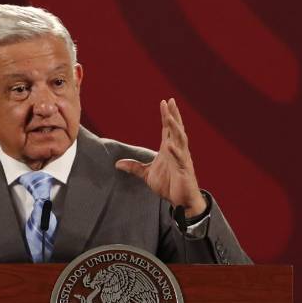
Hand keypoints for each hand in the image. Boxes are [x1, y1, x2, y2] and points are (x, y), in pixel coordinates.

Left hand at [115, 99, 206, 215]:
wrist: (182, 201)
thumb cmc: (169, 185)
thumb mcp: (147, 175)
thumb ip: (134, 167)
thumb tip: (117, 164)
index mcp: (169, 149)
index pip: (167, 129)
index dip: (166, 115)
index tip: (165, 102)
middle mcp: (177, 150)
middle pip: (176, 129)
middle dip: (173, 115)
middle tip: (170, 101)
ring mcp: (182, 159)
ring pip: (180, 140)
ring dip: (175, 128)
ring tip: (169, 117)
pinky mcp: (184, 170)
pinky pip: (180, 159)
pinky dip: (175, 152)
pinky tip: (170, 145)